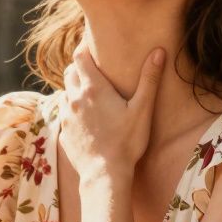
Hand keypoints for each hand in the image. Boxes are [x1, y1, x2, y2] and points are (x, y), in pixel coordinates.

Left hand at [60, 45, 164, 181]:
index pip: (80, 57)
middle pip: (70, 72)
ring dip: (75, 89)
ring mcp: (67, 116)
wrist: (105, 175)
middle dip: (79, 67)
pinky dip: (73, 111)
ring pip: (65, 93)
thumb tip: (158, 52)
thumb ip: (149, 79)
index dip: (84, 48)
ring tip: (90, 94)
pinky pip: (65, 115)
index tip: (93, 46)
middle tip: (94, 69)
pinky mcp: (64, 133)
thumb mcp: (142, 109)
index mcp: (93, 89)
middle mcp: (74, 98)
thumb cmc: (127, 142)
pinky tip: (86, 120)